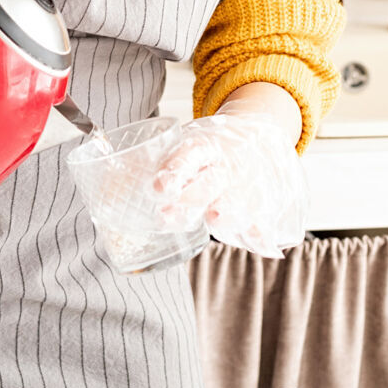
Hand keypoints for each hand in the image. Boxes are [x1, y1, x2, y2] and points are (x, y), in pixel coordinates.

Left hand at [151, 112, 309, 259]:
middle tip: (165, 215)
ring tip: (214, 215)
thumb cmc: (215, 150)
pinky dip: (261, 236)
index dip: (175, 169)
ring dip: (225, 212)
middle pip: (211, 181)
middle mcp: (227, 167)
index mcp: (206, 147)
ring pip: (237, 202)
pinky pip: (262, 223)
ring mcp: (245, 188)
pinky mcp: (261, 208)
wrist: (263, 140)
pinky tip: (263, 247)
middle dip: (190, 197)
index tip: (159, 187)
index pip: (190, 155)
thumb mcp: (193, 143)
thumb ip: (167, 167)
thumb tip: (123, 187)